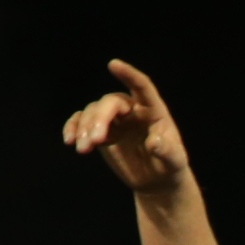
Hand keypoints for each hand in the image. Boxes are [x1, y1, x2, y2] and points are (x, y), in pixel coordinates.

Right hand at [59, 58, 194, 196]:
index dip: (128, 75)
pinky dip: (73, 128)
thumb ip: (167, 150)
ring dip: (84, 128)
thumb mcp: (175, 161)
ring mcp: (115, 119)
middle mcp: (132, 109)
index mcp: (153, 110)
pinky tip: (69, 140)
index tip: (113, 64)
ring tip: (83, 149)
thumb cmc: (170, 165)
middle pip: (110, 103)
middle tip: (95, 141)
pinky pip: (82, 121)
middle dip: (99, 118)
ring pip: (93, 111)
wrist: (156, 179)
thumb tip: (154, 143)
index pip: (141, 86)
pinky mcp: (101, 131)